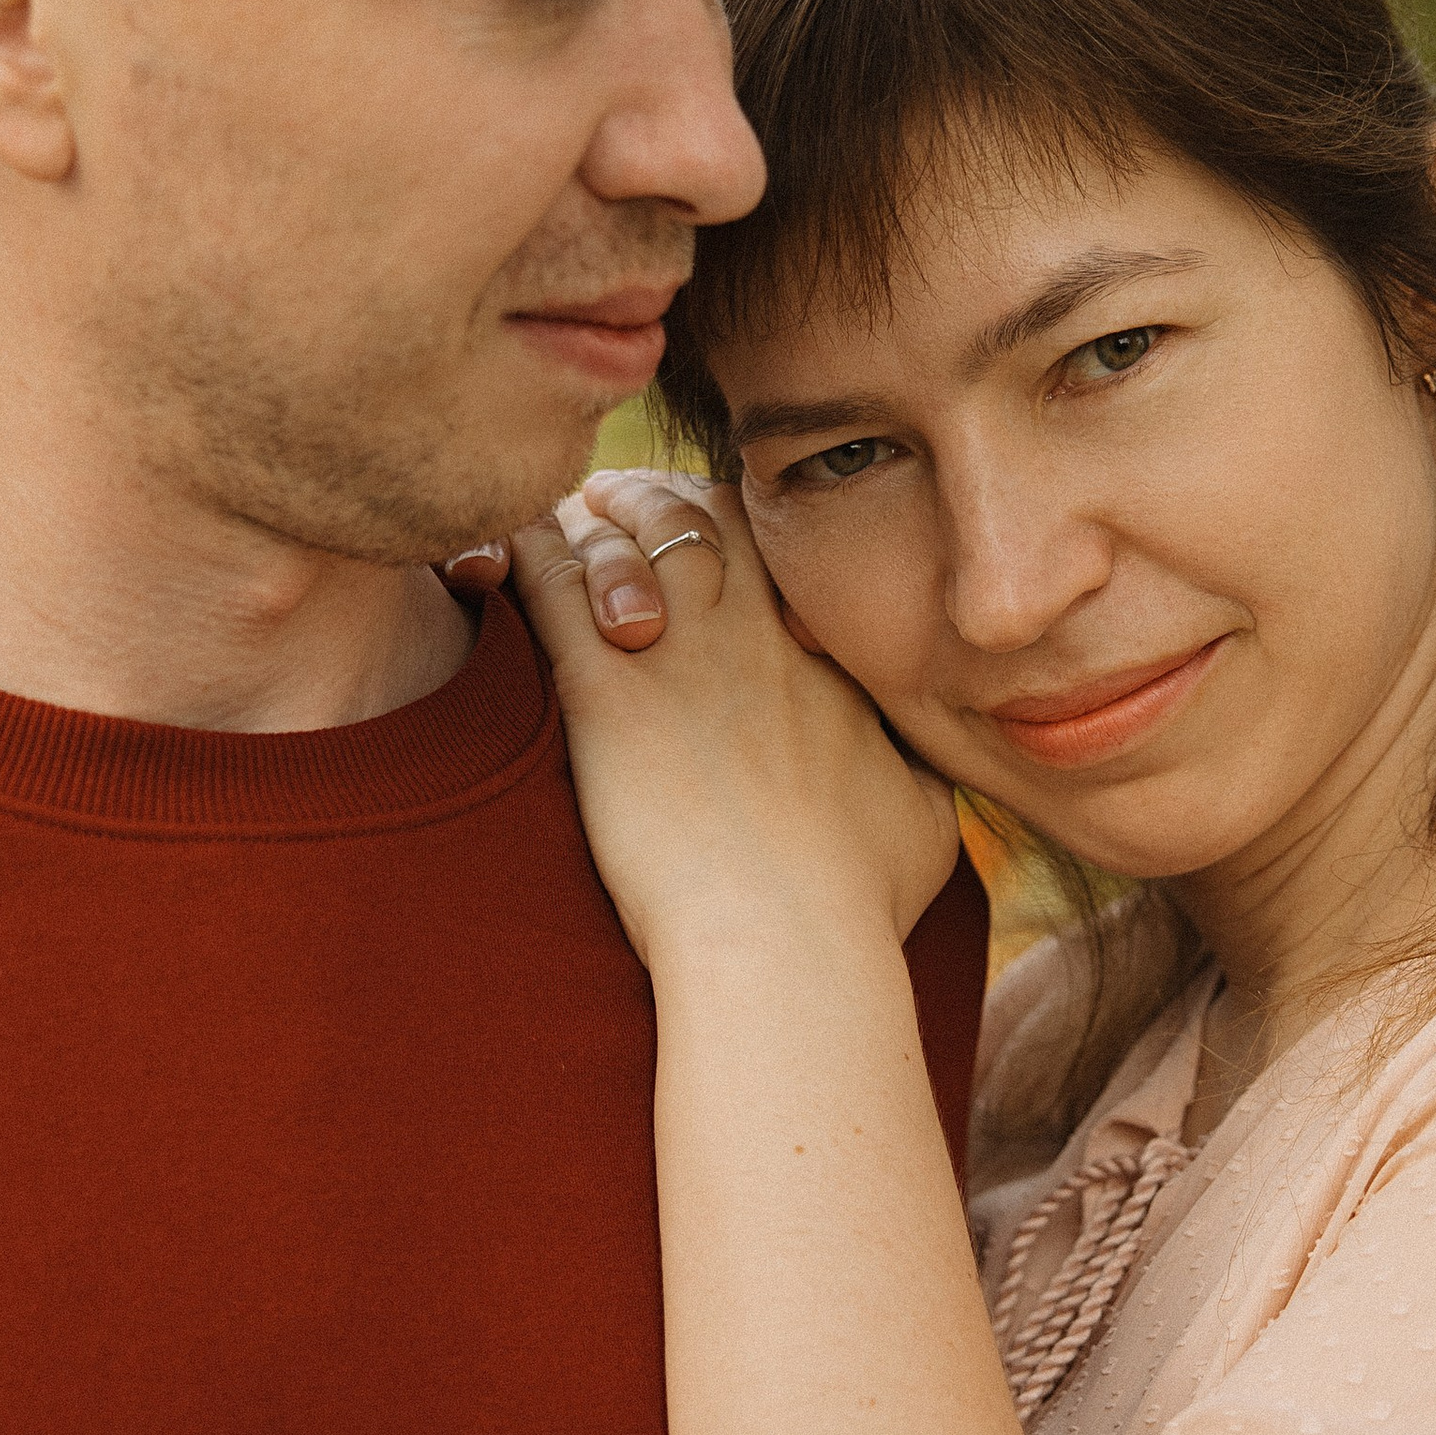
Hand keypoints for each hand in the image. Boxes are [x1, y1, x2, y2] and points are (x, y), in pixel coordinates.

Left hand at [509, 475, 960, 965]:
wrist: (786, 937)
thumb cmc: (857, 898)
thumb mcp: (925, 821)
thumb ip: (922, 773)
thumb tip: (928, 772)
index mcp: (821, 657)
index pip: (780, 549)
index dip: (743, 524)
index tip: (717, 527)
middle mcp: (752, 636)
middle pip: (704, 518)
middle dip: (666, 498)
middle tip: (631, 498)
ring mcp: (679, 658)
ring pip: (633, 538)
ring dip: (602, 518)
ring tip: (579, 512)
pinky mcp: (606, 698)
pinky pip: (554, 591)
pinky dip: (528, 555)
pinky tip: (507, 543)